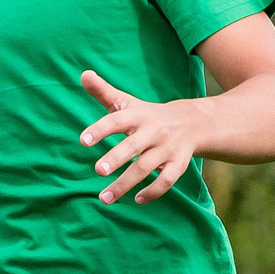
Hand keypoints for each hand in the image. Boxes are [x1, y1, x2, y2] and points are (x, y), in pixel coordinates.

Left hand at [78, 69, 203, 204]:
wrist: (191, 122)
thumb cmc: (148, 115)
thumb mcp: (127, 102)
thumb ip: (103, 92)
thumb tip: (83, 74)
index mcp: (138, 116)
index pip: (117, 120)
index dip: (100, 130)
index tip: (83, 141)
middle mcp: (153, 132)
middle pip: (133, 146)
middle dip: (116, 158)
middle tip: (98, 170)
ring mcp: (167, 149)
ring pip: (146, 168)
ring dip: (125, 184)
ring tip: (104, 198)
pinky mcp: (179, 164)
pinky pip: (166, 181)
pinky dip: (153, 192)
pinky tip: (136, 199)